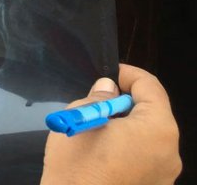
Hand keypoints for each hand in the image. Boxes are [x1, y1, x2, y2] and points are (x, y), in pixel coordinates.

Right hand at [41, 64, 180, 184]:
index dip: (128, 75)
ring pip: (147, 139)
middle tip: (95, 104)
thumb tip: (108, 90)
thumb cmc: (78, 165)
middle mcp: (170, 152)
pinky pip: (143, 160)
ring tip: (93, 131)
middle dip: (125, 104)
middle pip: (152, 114)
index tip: (107, 74)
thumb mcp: (80, 118)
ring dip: (124, 129)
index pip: (151, 87)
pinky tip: (100, 155)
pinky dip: (125, 151)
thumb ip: (98, 98)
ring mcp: (164, 175)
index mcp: (158, 128)